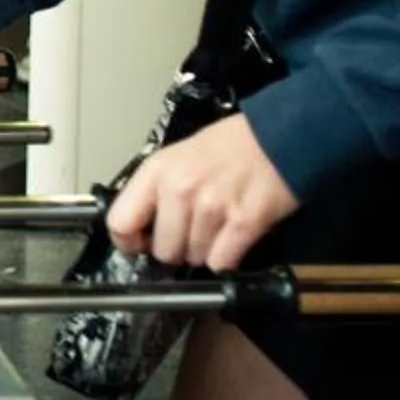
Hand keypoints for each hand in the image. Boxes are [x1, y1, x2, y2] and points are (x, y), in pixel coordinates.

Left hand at [106, 115, 299, 271]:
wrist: (280, 135)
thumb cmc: (229, 145)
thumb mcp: (177, 156)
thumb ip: (156, 190)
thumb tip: (140, 229)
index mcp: (157, 171)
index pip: (120, 222)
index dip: (129, 242)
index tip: (142, 244)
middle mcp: (179, 189)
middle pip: (162, 250)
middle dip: (176, 249)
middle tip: (192, 233)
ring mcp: (211, 207)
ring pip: (194, 259)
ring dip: (205, 251)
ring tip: (218, 226)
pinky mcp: (244, 223)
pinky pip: (222, 263)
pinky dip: (228, 259)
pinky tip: (234, 238)